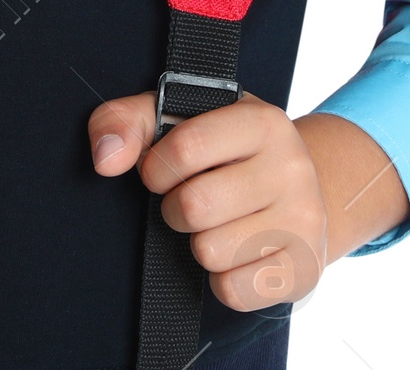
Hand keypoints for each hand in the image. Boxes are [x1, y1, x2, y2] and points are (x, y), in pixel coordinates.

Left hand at [88, 90, 327, 310]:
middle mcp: (291, 166)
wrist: (302, 192)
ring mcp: (303, 219)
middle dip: (176, 210)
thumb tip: (105, 160)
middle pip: (194, 206)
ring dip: (199, 244)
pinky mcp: (304, 268)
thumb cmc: (226, 153)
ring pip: (210, 251)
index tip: (160, 171)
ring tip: (218, 225)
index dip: (156, 167)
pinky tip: (236, 255)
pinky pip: (233, 290)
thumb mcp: (182, 119)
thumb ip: (126, 122)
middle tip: (190, 202)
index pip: (185, 147)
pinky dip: (222, 279)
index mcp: (262, 121)